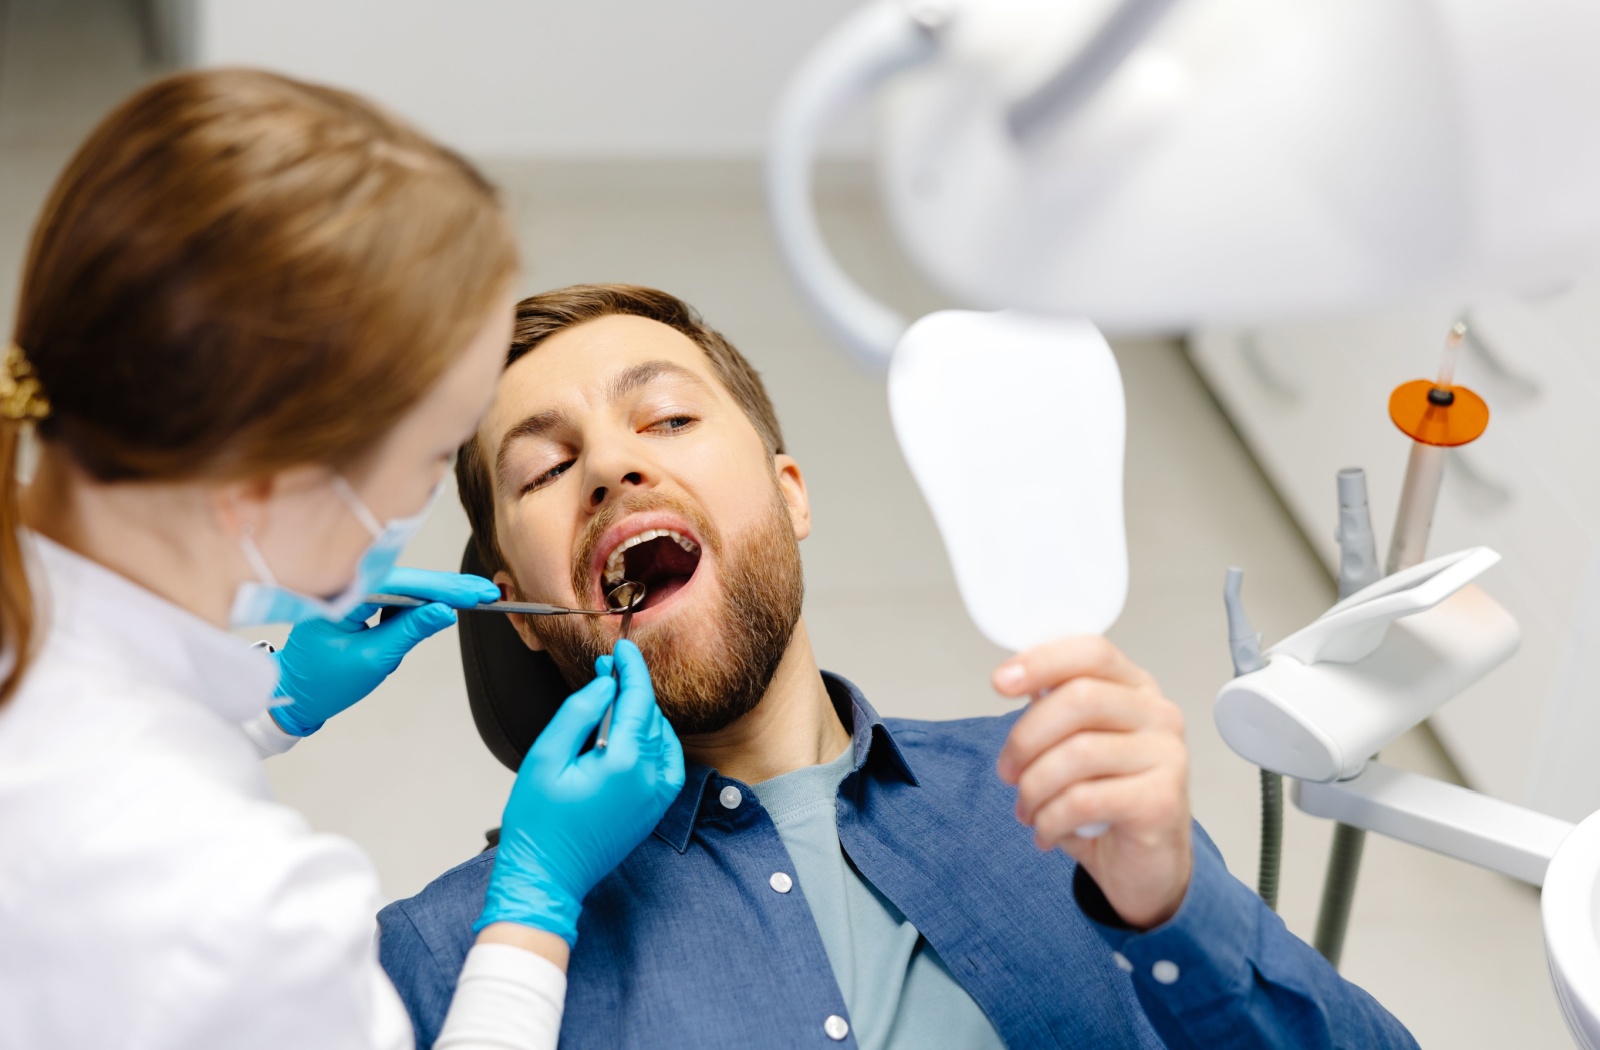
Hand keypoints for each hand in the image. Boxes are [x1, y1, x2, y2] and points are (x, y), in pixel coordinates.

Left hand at [269, 567, 499, 735]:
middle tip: (485, 592)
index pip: (401, 584)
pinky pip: (391, 594)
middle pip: (405, 578)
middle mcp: (343, 586)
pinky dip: (416, 601)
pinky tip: (441, 604)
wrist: (294, 696)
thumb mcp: (374, 659)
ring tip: (471, 597)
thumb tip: (445, 611)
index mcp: (339, 597)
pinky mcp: (355, 600)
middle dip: (446, 587)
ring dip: (435, 592)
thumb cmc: (324, 682)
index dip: (442, 588)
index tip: (475, 594)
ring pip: (401, 585)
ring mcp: (348, 592)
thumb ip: (411, 630)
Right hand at [477, 641, 685, 945]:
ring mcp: (658, 797)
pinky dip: (656, 740)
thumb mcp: (547, 756)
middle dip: (631, 688)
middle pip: (652, 715)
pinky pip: (669, 761)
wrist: (547, 875)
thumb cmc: (538, 822)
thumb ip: (580, 713)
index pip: (639, 699)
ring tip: (613, 700)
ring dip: (642, 712)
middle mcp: (651, 779)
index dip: (631, 668)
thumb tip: (607, 683)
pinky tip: (634, 733)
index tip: (622, 648)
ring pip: (662, 735)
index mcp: (625, 763)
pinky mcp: (656, 809)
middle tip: (606, 672)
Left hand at [993, 636, 1191, 929]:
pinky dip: (1050, 818)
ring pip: (1078, 752)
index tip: (1000, 682)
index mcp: (1136, 689)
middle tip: (1007, 771)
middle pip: (1080, 698)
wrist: (1145, 866)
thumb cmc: (1108, 802)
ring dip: (1035, 786)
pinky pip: (1085, 799)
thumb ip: (1056, 710)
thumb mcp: (1077, 746)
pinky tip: (1045, 831)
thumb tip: (1015, 680)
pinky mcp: (1161, 800)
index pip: (1091, 652)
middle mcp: (1158, 715)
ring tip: (1026, 809)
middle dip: (1027, 736)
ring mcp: (1167, 756)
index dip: (1041, 662)